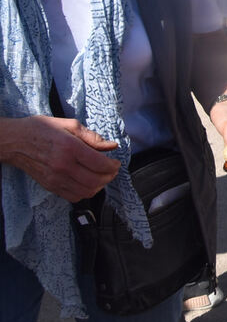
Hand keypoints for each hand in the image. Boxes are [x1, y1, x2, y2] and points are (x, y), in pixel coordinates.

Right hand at [0, 116, 119, 201]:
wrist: (15, 141)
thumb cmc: (40, 129)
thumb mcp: (69, 125)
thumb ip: (92, 137)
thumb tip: (111, 146)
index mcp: (69, 148)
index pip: (100, 164)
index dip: (113, 166)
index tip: (116, 163)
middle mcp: (63, 166)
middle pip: (96, 180)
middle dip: (110, 177)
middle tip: (112, 170)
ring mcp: (55, 178)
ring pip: (86, 191)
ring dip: (99, 186)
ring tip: (101, 177)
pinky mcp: (50, 186)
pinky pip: (73, 196)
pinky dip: (85, 192)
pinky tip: (87, 182)